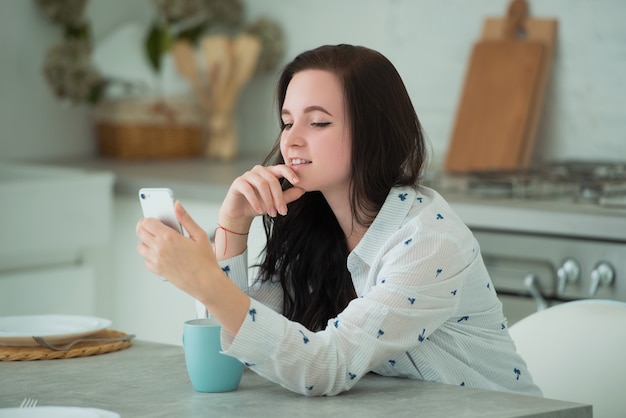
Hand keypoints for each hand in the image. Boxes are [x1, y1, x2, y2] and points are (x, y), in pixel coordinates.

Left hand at [137, 202, 250, 334]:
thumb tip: (177, 205)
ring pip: (141, 246)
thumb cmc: (205, 261)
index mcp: (169, 237)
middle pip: (140, 232)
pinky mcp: (157, 270)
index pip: (147, 222)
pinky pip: (146, 260)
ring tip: (160, 241)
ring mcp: (156, 260)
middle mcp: (159, 248)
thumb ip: (185, 218)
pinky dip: (151, 255)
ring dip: (147, 241)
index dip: (149, 218)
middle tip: (154, 226)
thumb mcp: (199, 235)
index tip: (155, 218)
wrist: (206, 283)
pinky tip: (163, 253)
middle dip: (144, 227)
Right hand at [219, 164, 304, 226]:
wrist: (240, 213)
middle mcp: (259, 171)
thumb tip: (303, 190)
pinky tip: (260, 211)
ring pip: (262, 184)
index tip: (298, 182)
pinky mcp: (238, 182)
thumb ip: (288, 196)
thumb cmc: (259, 204)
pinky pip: (248, 189)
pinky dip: (255, 201)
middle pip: (272, 180)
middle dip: (279, 197)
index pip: (281, 168)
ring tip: (272, 213)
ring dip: (268, 201)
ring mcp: (247, 175)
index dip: (290, 173)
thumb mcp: (276, 202)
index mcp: (270, 172)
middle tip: (282, 212)